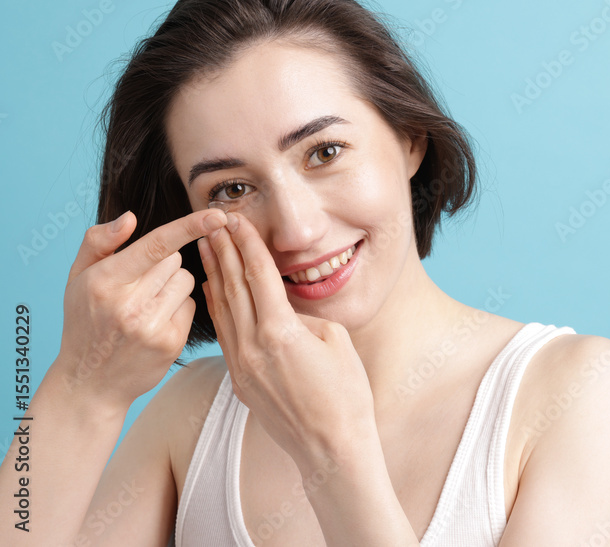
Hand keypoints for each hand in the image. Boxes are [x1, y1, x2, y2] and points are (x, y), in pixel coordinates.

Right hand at [56, 208, 228, 410]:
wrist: (90, 380)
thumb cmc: (86, 320)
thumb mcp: (78, 277)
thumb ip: (99, 241)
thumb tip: (130, 218)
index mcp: (105, 281)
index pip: (156, 245)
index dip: (190, 227)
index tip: (218, 215)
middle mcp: (129, 304)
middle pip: (175, 260)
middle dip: (163, 264)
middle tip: (139, 285)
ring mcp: (152, 326)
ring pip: (188, 280)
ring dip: (173, 285)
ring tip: (146, 303)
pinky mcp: (171, 342)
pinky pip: (191, 305)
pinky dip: (178, 308)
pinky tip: (156, 321)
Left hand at [198, 211, 375, 470]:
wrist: (331, 446)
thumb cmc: (345, 394)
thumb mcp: (335, 340)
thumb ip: (305, 316)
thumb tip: (286, 307)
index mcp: (281, 331)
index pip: (259, 275)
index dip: (248, 244)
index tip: (238, 221)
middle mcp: (254, 345)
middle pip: (234, 287)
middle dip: (224, 252)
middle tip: (214, 223)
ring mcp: (242, 364)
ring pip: (222, 309)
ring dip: (214, 275)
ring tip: (206, 247)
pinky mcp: (240, 380)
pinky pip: (224, 333)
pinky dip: (216, 307)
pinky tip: (212, 291)